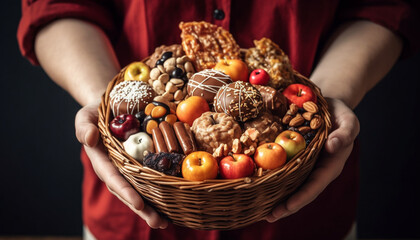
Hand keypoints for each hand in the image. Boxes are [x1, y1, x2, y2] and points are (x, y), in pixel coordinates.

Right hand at [75, 102, 167, 228]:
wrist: (110, 108)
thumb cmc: (96, 113)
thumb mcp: (85, 116)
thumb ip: (84, 127)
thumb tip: (90, 139)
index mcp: (102, 161)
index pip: (114, 179)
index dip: (126, 192)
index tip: (138, 204)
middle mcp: (116, 169)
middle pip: (129, 192)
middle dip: (143, 209)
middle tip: (158, 222)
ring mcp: (129, 169)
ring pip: (141, 190)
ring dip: (153, 207)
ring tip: (167, 221)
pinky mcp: (141, 164)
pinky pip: (150, 179)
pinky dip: (161, 191)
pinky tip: (174, 203)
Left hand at [266, 98, 359, 221]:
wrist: (330, 107)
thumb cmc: (342, 115)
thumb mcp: (349, 121)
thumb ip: (344, 135)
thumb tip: (333, 146)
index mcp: (330, 166)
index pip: (315, 185)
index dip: (302, 197)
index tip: (288, 206)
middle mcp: (316, 169)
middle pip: (300, 191)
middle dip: (285, 205)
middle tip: (268, 216)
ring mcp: (304, 165)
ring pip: (289, 184)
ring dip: (275, 196)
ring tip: (260, 209)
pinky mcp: (294, 158)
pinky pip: (283, 170)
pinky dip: (271, 179)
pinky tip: (257, 184)